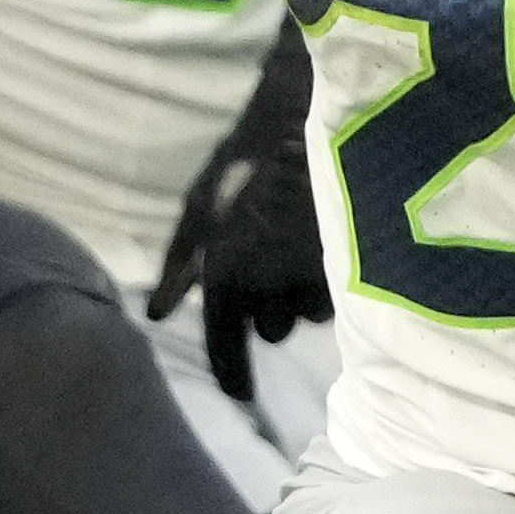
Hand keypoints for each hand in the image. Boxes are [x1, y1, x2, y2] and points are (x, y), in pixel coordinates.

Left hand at [144, 32, 326, 404]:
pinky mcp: (357, 268)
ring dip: (306, 292)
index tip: (239, 395)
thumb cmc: (245, 160)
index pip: (227, 350)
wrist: (313, 118)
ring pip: (311, 312)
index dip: (232, 374)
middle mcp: (270, 289)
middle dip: (273, 310)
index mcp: (224, 278)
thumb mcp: (197, 208)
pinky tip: (328, 240)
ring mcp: (318, 279)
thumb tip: (157, 315)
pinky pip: (342, 292)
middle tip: (273, 269)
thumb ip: (175, 265)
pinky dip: (336, 276)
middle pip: (274, 331)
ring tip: (302, 244)